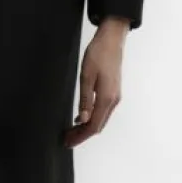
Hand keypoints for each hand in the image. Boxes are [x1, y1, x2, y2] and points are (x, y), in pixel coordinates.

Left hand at [64, 18, 128, 146]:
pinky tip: (81, 117)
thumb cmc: (98, 55)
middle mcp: (113, 101)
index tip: (68, 142)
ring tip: (71, 130)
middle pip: (98, 126)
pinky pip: (103, 111)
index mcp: (106, 98)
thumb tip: (82, 120)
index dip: (80, 136)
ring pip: (101, 119)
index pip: (93, 126)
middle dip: (82, 135)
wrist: (112, 40)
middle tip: (67, 139)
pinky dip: (92, 118)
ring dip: (87, 127)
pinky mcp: (113, 92)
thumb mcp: (86, 76)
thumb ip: (85, 99)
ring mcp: (115, 97)